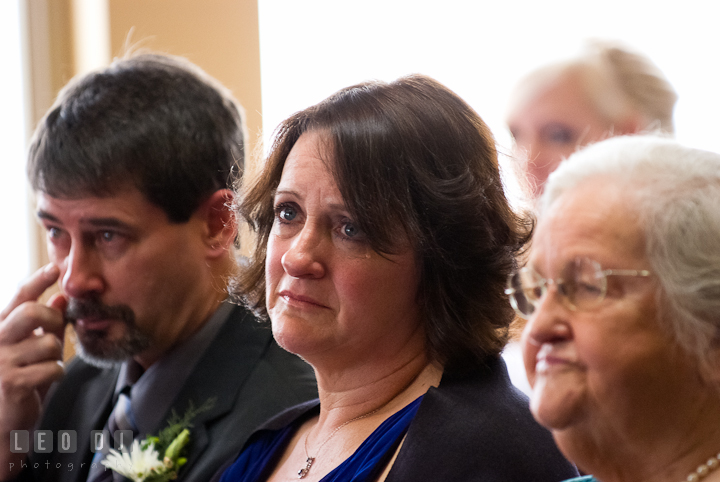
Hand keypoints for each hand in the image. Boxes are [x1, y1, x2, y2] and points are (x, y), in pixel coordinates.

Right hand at [0, 264, 66, 478]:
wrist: (2, 426)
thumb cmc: (19, 383)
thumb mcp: (32, 350)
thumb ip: (45, 326)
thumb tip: (60, 297)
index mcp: (0, 329)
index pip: (18, 298)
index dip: (37, 280)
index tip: (56, 266)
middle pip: (32, 311)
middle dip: (53, 319)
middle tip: (55, 333)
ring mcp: (1, 361)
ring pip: (49, 343)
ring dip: (56, 357)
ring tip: (43, 368)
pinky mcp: (11, 382)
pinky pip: (52, 368)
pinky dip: (55, 375)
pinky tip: (42, 383)